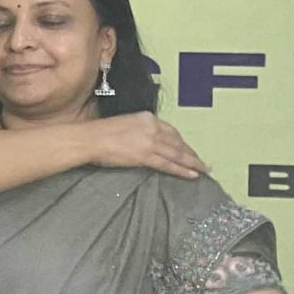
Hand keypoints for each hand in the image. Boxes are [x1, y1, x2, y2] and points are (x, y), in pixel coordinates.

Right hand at [86, 112, 207, 178]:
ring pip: (177, 154)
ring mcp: (150, 142)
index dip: (182, 142)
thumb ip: (138, 130)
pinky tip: (192, 175)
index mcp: (147, 118)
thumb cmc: (99, 133)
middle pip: (177, 142)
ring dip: (192, 163)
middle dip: (191, 154)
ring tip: (204, 170)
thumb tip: (143, 141)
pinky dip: (182, 170)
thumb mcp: (123, 124)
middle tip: (203, 163)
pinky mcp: (145, 155)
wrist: (89, 138)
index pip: (170, 131)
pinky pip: (168, 164)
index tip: (189, 150)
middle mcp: (152, 128)